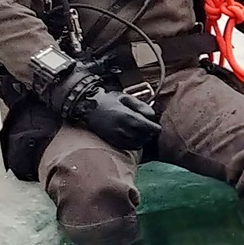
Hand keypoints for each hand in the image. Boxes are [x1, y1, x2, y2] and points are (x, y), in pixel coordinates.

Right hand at [46, 63, 161, 149]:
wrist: (87, 108)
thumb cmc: (108, 101)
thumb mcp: (125, 97)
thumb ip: (140, 105)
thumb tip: (152, 115)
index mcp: (128, 116)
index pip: (150, 128)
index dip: (155, 127)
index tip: (156, 126)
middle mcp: (123, 129)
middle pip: (145, 137)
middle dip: (149, 133)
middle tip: (148, 128)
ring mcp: (117, 137)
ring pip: (138, 144)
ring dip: (142, 140)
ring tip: (140, 132)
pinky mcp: (112, 141)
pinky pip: (128, 147)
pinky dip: (134, 144)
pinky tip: (132, 137)